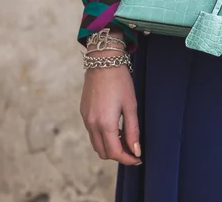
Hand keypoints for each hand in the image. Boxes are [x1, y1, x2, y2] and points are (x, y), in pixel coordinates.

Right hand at [80, 42, 141, 165]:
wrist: (103, 62)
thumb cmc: (120, 82)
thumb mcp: (131, 106)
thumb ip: (132, 131)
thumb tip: (136, 150)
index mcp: (105, 124)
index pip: (115, 153)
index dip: (128, 159)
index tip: (138, 159)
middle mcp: (92, 124)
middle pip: (104, 152)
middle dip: (119, 155)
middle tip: (133, 149)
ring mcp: (85, 119)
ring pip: (96, 145)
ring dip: (110, 147)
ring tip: (124, 138)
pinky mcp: (83, 113)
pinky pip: (92, 134)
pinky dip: (103, 137)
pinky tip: (114, 128)